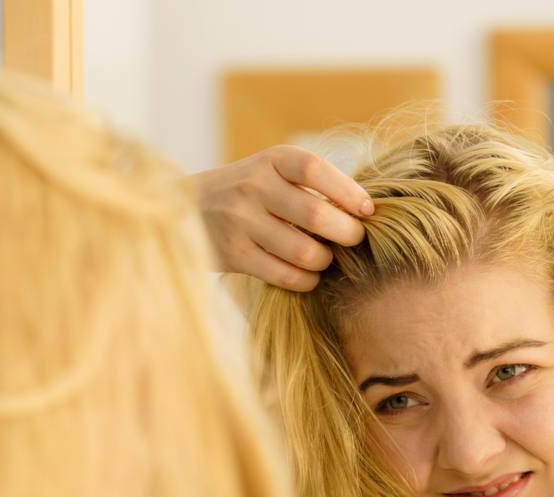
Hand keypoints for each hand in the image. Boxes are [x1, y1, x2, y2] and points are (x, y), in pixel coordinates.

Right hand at [194, 145, 371, 290]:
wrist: (185, 207)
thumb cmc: (248, 191)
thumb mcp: (273, 171)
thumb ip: (310, 185)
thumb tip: (365, 212)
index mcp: (271, 160)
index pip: (315, 170)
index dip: (348, 191)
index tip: (368, 210)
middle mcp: (253, 186)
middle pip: (314, 213)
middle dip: (346, 232)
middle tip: (355, 240)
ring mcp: (240, 221)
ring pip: (302, 250)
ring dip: (325, 260)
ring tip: (326, 259)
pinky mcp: (233, 254)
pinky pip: (283, 275)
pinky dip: (306, 280)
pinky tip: (309, 276)